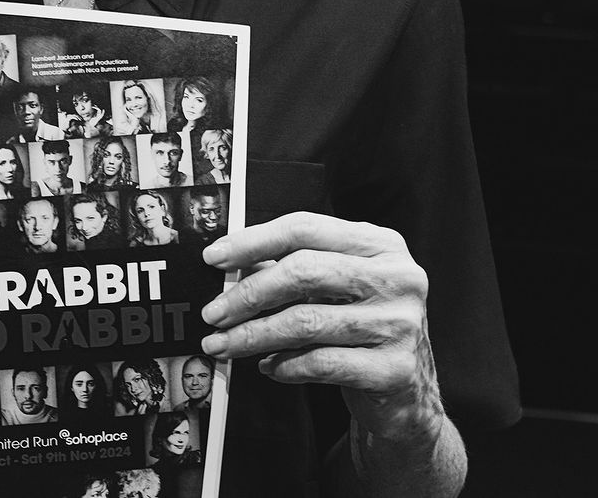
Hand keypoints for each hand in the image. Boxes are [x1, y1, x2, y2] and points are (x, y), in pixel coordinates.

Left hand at [201, 213, 443, 443]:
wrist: (408, 396)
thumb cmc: (365, 329)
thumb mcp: (338, 288)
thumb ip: (293, 270)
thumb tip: (231, 266)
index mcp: (382, 244)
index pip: (306, 228)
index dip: (254, 240)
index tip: (216, 258)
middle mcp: (397, 277)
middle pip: (303, 271)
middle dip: (248, 293)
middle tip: (214, 312)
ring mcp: (399, 323)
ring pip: (306, 321)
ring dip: (253, 335)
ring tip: (225, 344)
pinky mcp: (395, 369)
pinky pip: (321, 363)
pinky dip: (285, 365)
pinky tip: (269, 366)